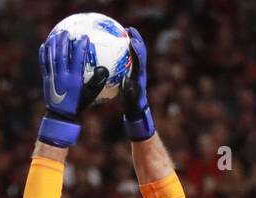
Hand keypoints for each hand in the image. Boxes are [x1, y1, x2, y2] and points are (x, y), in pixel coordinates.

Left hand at [37, 31, 108, 147]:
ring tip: (56, 34)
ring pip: (51, 57)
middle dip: (64, 41)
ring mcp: (52, 77)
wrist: (61, 118)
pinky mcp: (46, 79)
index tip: (84, 37)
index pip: (77, 59)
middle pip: (62, 54)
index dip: (80, 47)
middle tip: (67, 31)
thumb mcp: (90, 96)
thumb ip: (97, 82)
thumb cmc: (79, 106)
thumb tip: (104, 69)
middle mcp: (62, 77)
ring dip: (53, 44)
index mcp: (74, 80)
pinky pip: (43, 64)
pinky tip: (44, 45)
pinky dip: (43, 54)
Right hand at [121, 26, 154, 140]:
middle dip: (136, 39)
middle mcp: (140, 71)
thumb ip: (129, 91)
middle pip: (141, 52)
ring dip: (131, 41)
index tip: (132, 40)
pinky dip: (124, 49)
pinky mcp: (133, 71)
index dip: (137, 49)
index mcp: (140, 76)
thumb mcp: (131, 99)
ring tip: (124, 31)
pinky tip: (114, 44)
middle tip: (129, 29)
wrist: (136, 109)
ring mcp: (137, 70)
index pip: (140, 60)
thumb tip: (126, 81)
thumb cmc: (133, 105)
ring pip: (136, 53)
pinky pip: (129, 57)